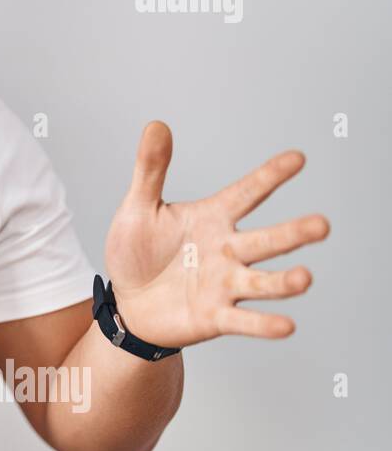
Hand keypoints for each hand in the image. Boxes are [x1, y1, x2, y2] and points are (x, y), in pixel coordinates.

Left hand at [103, 121, 329, 348]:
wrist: (128, 303)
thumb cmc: (137, 252)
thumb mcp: (138, 207)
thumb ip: (151, 170)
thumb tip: (156, 125)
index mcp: (212, 218)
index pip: (246, 193)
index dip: (270, 177)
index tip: (297, 158)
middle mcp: (227, 250)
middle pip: (266, 241)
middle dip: (293, 234)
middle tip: (322, 225)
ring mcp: (225, 284)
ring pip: (262, 282)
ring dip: (285, 282)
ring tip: (305, 278)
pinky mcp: (216, 316)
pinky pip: (243, 320)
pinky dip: (263, 324)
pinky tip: (285, 325)